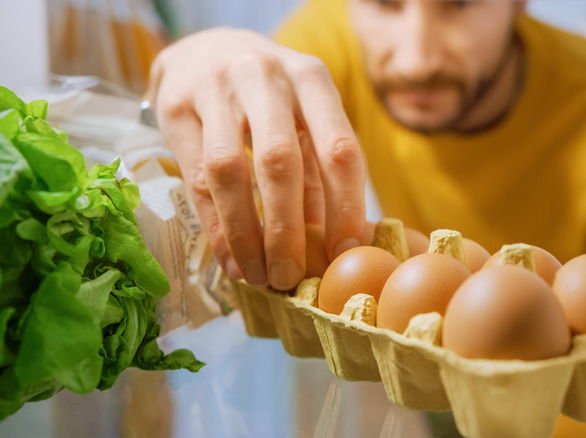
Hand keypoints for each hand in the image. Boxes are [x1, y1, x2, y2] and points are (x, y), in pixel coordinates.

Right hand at [148, 27, 365, 289]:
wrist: (205, 49)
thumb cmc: (269, 96)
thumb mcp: (303, 120)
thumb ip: (318, 173)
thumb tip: (331, 245)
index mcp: (312, 80)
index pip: (338, 149)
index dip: (346, 207)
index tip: (345, 253)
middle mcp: (266, 77)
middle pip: (280, 162)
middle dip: (287, 231)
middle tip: (291, 277)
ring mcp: (216, 88)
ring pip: (231, 172)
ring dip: (246, 234)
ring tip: (258, 275)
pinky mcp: (175, 106)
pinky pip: (196, 178)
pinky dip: (217, 226)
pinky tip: (231, 259)